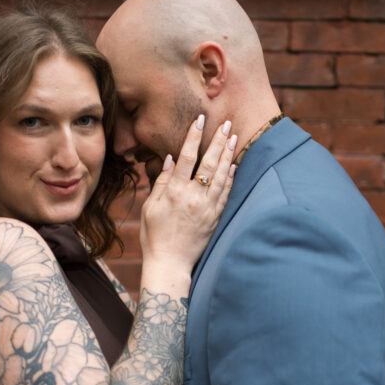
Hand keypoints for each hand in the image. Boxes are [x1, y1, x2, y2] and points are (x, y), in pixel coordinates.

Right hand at [139, 115, 235, 273]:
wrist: (170, 264)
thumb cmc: (154, 236)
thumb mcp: (150, 208)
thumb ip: (161, 183)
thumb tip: (171, 159)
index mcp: (174, 192)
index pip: (187, 157)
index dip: (193, 136)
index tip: (199, 120)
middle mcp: (193, 197)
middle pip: (209, 162)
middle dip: (218, 140)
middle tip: (226, 123)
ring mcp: (207, 208)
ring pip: (221, 176)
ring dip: (228, 154)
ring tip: (233, 137)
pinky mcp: (215, 218)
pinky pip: (225, 194)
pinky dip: (230, 178)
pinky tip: (234, 165)